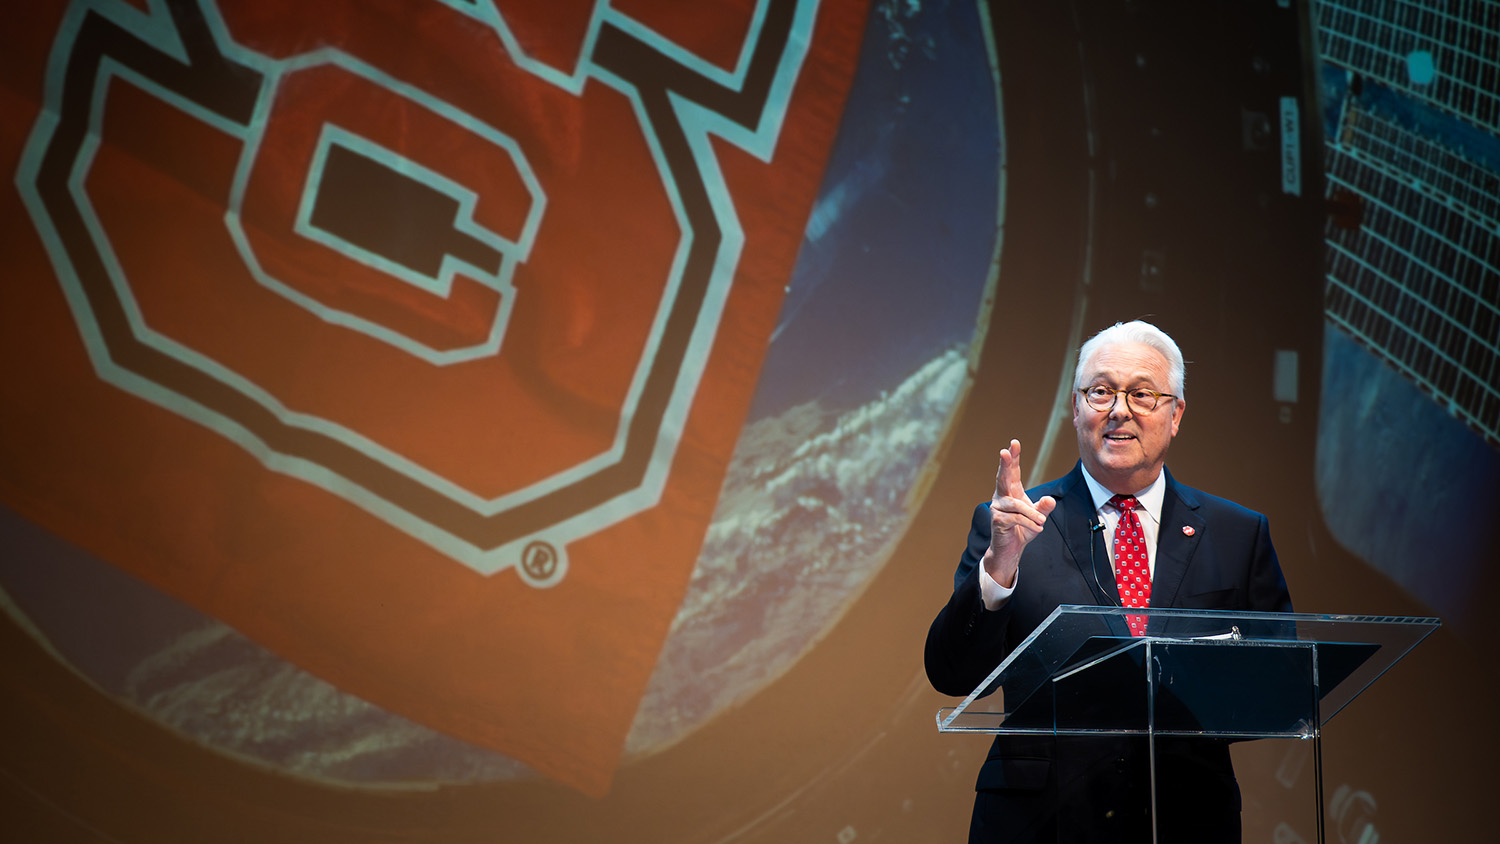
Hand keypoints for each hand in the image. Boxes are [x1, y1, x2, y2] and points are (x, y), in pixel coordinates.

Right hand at [985, 439, 1056, 587]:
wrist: (1010, 549)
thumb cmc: (1023, 529)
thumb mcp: (1039, 517)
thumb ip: (1045, 507)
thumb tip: (1050, 499)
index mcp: (1011, 491)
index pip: (1013, 472)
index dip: (1014, 458)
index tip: (1014, 443)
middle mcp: (1002, 496)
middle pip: (1003, 477)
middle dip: (1005, 464)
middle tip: (1004, 451)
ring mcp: (998, 508)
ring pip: (1016, 504)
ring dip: (1031, 513)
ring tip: (1042, 521)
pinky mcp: (997, 520)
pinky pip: (1016, 518)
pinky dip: (1029, 523)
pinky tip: (1037, 528)